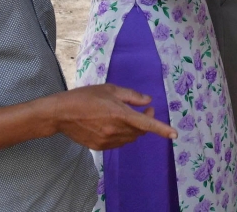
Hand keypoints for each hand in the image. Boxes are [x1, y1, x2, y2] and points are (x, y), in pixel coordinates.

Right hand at [48, 84, 176, 150]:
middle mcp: (115, 130)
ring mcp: (107, 141)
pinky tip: (114, 124)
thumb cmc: (85, 96)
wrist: (61, 113)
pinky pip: (119, 142)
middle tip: (145, 108)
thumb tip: (148, 102)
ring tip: (127, 115)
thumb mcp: (110, 89)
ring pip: (131, 138)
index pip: (146, 124)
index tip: (175, 134)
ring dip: (135, 128)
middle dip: (147, 120)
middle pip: (140, 131)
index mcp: (119, 114)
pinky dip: (124, 134)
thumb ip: (131, 96)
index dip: (162, 129)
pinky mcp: (100, 147)